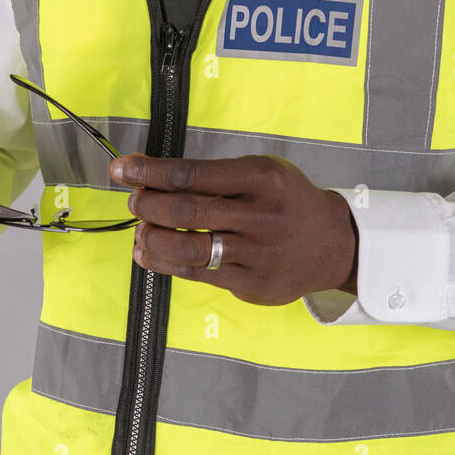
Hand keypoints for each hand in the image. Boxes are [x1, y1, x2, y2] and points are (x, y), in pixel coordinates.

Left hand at [110, 153, 358, 305]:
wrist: (333, 243)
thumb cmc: (286, 199)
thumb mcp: (261, 171)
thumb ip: (213, 174)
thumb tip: (150, 174)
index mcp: (259, 178)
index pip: (191, 174)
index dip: (149, 172)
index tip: (121, 169)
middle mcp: (258, 215)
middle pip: (185, 212)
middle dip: (147, 205)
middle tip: (134, 201)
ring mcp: (255, 254)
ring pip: (187, 249)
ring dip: (152, 238)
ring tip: (139, 229)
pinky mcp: (251, 285)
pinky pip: (197, 274)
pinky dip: (164, 263)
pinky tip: (147, 253)